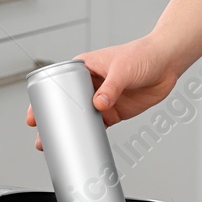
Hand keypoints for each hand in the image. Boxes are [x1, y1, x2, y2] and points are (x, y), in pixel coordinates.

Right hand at [24, 36, 182, 150]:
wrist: (166, 63)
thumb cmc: (142, 54)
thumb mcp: (123, 69)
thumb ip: (111, 87)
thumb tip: (98, 104)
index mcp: (84, 67)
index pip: (58, 84)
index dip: (44, 100)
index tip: (34, 115)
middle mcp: (90, 84)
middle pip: (65, 105)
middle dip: (52, 121)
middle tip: (41, 138)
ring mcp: (101, 99)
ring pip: (79, 118)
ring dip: (69, 132)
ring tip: (56, 146)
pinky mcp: (114, 111)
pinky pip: (98, 126)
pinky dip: (90, 136)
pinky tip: (82, 145)